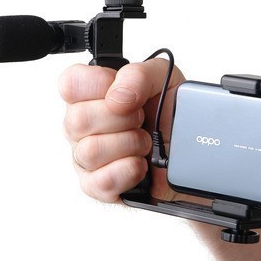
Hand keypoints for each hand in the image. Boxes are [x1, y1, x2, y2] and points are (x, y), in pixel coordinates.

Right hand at [59, 59, 185, 202]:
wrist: (191, 148)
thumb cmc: (171, 113)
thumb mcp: (163, 78)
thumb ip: (137, 74)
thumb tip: (117, 97)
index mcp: (92, 95)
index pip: (69, 84)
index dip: (96, 85)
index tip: (122, 93)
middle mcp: (84, 126)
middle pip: (77, 120)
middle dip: (122, 119)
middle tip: (142, 119)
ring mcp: (87, 158)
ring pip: (90, 152)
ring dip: (129, 144)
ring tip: (146, 142)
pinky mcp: (99, 186)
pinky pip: (101, 182)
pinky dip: (128, 171)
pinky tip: (142, 163)